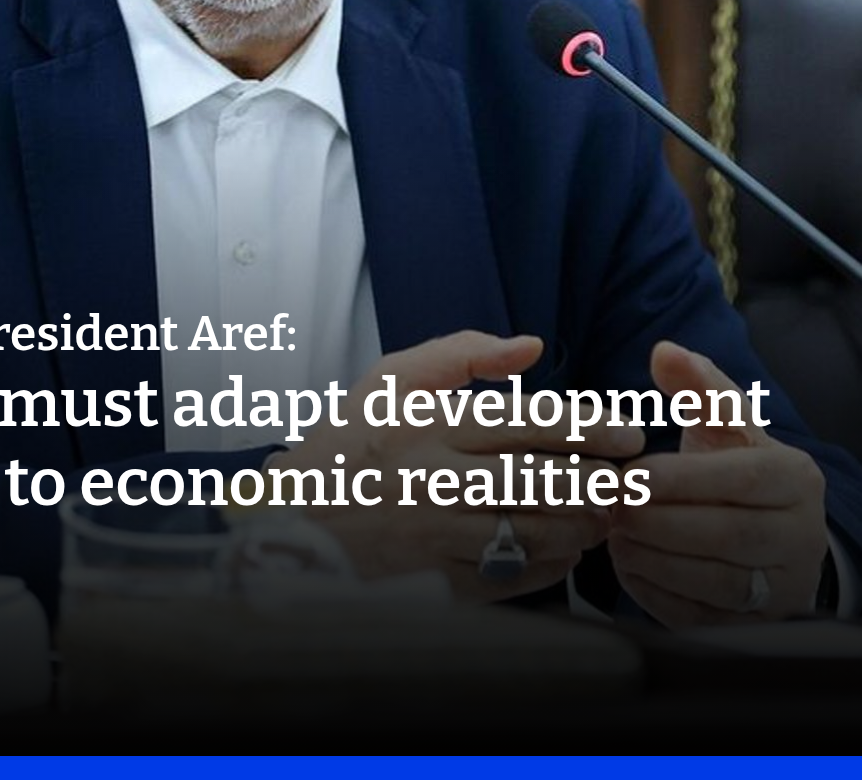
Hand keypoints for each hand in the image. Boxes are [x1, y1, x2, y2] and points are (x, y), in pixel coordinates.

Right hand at [270, 330, 643, 600]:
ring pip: (534, 531)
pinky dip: (549, 565)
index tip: (627, 435)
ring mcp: (437, 533)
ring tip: (606, 515)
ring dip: (583, 525)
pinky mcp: (436, 578)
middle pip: (542, 480)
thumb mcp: (394, 378)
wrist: (296, 517)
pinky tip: (566, 551)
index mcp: (431, 423)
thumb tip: (530, 348)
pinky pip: (510, 575)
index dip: (588, 428)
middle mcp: (436, 477)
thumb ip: (463, 354)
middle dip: (599, 481)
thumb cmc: (353, 440)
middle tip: (631, 481)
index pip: (527, 422)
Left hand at [608, 341, 827, 625]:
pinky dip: (658, 592)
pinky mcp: (752, 626)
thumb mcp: (723, 421)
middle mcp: (799, 537)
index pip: (743, 479)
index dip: (682, 479)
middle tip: (611, 505)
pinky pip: (703, 617)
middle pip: (729, 535)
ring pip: (716, 581)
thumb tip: (664, 352)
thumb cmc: (734, 466)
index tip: (630, 474)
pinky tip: (628, 564)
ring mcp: (781, 588)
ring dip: (655, 557)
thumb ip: (694, 385)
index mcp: (795, 480)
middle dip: (660, 520)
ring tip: (614, 532)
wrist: (768, 529)